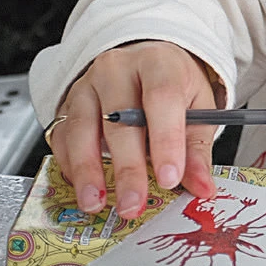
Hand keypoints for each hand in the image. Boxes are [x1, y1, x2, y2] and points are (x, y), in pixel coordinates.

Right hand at [48, 41, 217, 219]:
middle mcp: (118, 70)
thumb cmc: (174, 83)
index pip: (162, 97)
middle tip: (133, 204)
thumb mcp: (198, 106)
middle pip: (120, 119)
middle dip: (127, 168)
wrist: (146, 61)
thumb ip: (198, 148)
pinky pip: (63, 138)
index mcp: (158, 63)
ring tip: (96, 204)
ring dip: (88, 172)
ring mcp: (88, 86)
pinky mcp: (67, 105)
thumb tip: (202, 187)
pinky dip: (71, 167)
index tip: (169, 178)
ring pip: (82, 129)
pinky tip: (84, 189)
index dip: (166, 140)